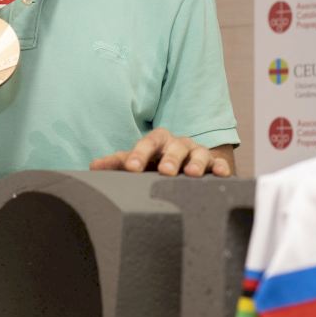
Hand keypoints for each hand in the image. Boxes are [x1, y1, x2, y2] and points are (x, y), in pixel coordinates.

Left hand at [89, 128, 233, 177]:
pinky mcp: (214, 164)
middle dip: (170, 158)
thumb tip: (92, 166)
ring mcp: (197, 153)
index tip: (131, 168)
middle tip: (165, 171)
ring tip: (193, 174)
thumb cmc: (156, 162)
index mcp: (157, 141)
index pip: (147, 143)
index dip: (139, 154)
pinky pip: (219, 164)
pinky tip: (222, 175)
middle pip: (174, 146)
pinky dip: (221, 168)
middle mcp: (178, 144)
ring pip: (198, 153)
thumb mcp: (138, 161)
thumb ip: (117, 163)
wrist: (184, 165)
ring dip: (196, 163)